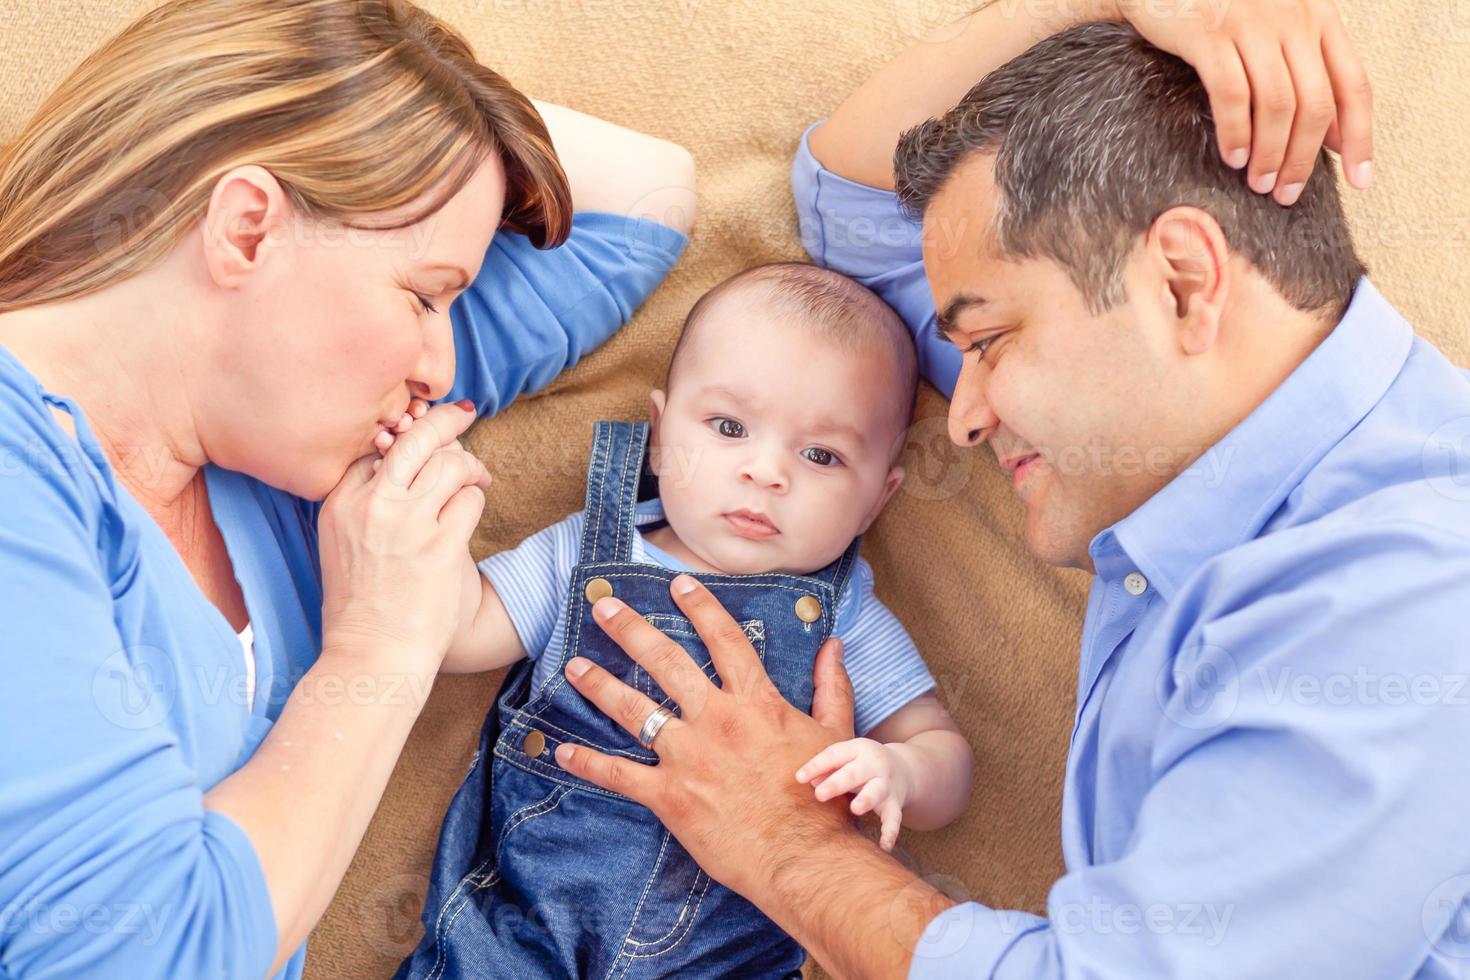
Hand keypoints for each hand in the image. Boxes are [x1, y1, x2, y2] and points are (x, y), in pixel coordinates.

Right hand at [318, 400, 491, 667]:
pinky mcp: (441, 546)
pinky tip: (471, 510)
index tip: (426, 437)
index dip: (407, 436)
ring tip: (476, 479)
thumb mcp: (344, 544)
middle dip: (444, 421)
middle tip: (464, 415)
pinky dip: (477, 498)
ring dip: (470, 466)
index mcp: (339, 504)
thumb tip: (405, 454)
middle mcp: (370, 506)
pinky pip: (470, 498)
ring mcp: (406, 525)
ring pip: (450, 463)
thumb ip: (367, 501)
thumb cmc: (363, 604)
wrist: (372, 656)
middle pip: (415, 438)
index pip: (378, 446)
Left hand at [552, 574, 861, 899]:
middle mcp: (716, 719)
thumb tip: (833, 646)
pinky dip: (588, 762)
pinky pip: (619, 774)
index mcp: (756, 702)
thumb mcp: (838, 736)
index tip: (678, 584)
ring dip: (600, 684)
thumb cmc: (826, 801)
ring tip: (574, 665)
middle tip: (603, 605)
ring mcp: (689, 757)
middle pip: (666, 662)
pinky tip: (562, 751)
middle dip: (630, 629)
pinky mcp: (670, 796)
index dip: (701, 607)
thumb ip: (832, 687)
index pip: (724, 640)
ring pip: (634, 710)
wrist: (805, 857)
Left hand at [796, 738, 912, 851]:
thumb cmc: (861, 766)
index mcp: (858, 749)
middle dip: (837, 783)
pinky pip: (894, 818)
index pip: (835, 755)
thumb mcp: (846, 760)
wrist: (905, 769)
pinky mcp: (895, 803)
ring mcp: (886, 783)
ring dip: (866, 799)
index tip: (799, 779)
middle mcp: (874, 764)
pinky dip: (890, 832)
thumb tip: (808, 782)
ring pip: (876, 791)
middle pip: (854, 773)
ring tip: (855, 809)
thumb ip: (827, 769)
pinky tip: (884, 847)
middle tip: (819, 795)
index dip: (817, 766)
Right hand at [1116, 0, 1372, 204]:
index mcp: (1319, 19)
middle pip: (1315, 103)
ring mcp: (1253, 24)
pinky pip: (1232, 94)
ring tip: (1259, 183)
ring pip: (1277, 104)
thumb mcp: (1278, 32)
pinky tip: (1231, 156)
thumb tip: (1337, 138)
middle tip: (1287, 194)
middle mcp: (1293, 19)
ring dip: (1270, 153)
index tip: (1359, 180)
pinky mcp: (1211, 33)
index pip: (1354, 85)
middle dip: (1303, 158)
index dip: (1361, 137)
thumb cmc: (1223, 9)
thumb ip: (1309, 75)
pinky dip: (1235, 132)